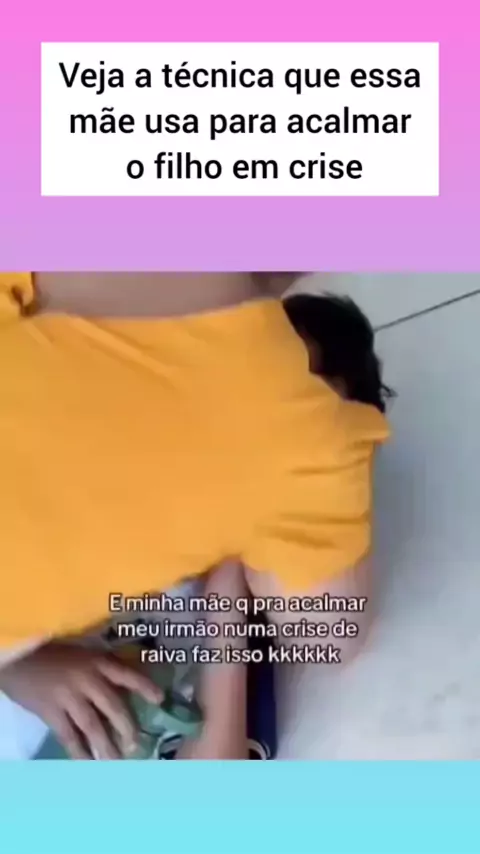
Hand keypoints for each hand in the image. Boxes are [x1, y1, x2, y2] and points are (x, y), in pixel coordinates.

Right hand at [0, 642, 162, 758]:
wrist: (20, 658)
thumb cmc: (53, 656)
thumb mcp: (82, 655)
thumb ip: (100, 670)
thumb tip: (125, 692)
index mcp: (97, 662)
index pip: (126, 674)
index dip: (145, 686)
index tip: (160, 699)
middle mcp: (87, 678)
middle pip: (113, 706)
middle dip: (127, 727)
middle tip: (136, 745)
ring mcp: (69, 696)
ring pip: (93, 725)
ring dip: (106, 745)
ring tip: (117, 761)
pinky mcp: (51, 711)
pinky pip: (69, 736)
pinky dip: (79, 752)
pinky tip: (88, 763)